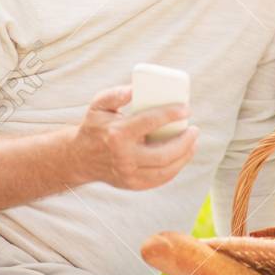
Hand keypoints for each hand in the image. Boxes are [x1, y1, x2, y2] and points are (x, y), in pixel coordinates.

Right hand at [71, 85, 198, 189]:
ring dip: (185, 156)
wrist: (80, 158)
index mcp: (117, 134)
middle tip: (194, 130)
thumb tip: (136, 89)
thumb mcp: (99, 105)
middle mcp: (124, 156)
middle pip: (163, 153)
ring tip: (193, 143)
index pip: (150, 122)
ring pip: (165, 169)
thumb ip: (117, 93)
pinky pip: (160, 179)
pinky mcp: (133, 184)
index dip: (171, 114)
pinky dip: (175, 168)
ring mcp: (129, 174)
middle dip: (185, 141)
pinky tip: (182, 156)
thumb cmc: (95, 127)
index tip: (186, 109)